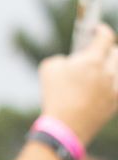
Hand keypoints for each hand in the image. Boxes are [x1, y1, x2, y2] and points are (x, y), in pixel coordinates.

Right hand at [36, 25, 117, 146]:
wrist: (64, 129)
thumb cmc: (55, 97)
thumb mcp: (49, 68)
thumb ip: (62, 58)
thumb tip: (70, 61)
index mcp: (93, 60)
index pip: (105, 36)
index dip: (100, 30)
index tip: (94, 30)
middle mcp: (108, 72)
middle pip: (116, 52)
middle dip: (107, 49)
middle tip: (96, 53)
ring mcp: (113, 88)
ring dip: (111, 67)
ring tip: (100, 72)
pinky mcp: (114, 103)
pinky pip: (117, 87)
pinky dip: (112, 84)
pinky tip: (102, 87)